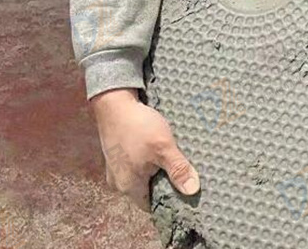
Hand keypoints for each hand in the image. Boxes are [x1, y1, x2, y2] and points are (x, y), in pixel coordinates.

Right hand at [90, 88, 199, 209]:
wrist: (114, 102)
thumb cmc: (137, 126)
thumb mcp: (163, 147)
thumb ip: (178, 170)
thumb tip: (192, 190)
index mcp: (129, 187)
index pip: (153, 206)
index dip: (170, 201)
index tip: (187, 194)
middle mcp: (119, 182)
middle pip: (147, 192)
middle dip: (165, 185)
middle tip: (185, 176)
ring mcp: (116, 169)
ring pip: (142, 178)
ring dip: (157, 172)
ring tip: (174, 163)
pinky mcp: (117, 156)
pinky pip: (136, 166)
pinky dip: (148, 162)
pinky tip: (158, 152)